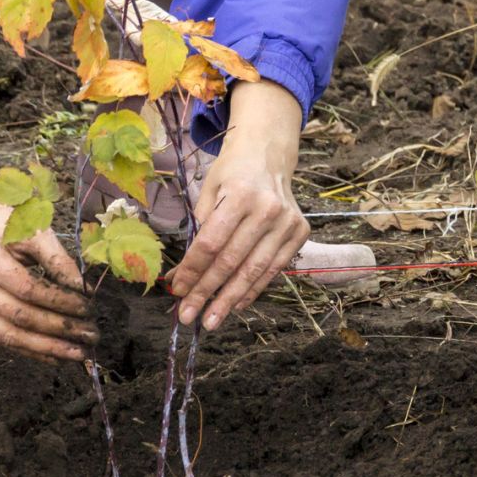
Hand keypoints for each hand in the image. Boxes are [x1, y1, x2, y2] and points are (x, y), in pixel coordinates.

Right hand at [0, 198, 99, 363]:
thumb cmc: (9, 228)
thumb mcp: (35, 231)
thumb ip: (59, 259)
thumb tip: (84, 290)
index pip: (27, 289)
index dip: (60, 301)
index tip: (88, 308)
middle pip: (19, 316)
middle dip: (59, 329)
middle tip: (91, 334)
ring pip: (10, 336)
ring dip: (48, 348)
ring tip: (79, 353)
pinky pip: (4, 341)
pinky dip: (33, 351)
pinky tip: (58, 356)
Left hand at [169, 80, 309, 329]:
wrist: (269, 156)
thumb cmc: (232, 174)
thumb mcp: (209, 192)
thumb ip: (198, 232)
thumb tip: (180, 276)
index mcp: (241, 195)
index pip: (212, 243)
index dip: (193, 270)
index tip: (177, 291)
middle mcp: (267, 209)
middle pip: (231, 261)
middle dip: (206, 292)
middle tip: (187, 315)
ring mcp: (287, 223)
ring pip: (254, 271)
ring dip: (229, 300)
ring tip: (210, 320)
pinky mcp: (299, 233)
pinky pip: (273, 269)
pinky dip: (253, 290)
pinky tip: (235, 305)